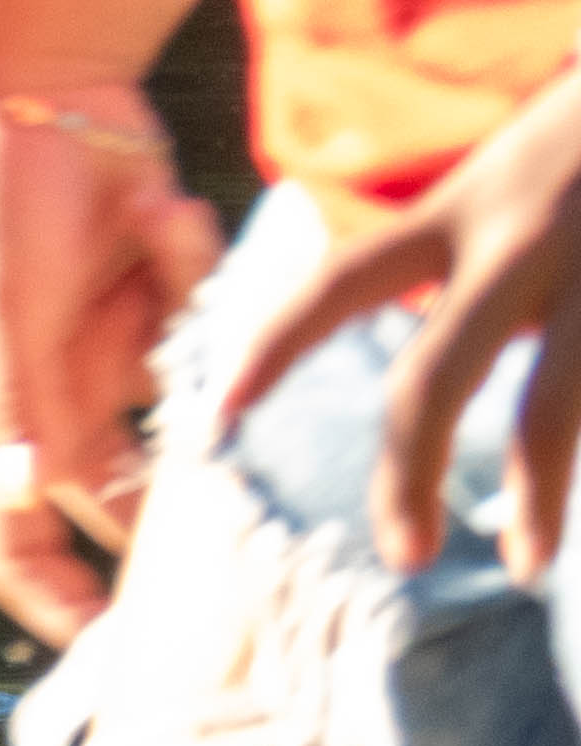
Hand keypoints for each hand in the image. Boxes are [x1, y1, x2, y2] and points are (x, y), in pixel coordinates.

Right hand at [0, 81, 225, 639]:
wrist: (35, 87)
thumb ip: (16, 406)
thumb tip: (24, 495)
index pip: (12, 545)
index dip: (54, 604)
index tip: (110, 651)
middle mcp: (51, 399)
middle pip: (118, 488)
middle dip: (167, 486)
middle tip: (228, 503)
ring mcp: (106, 347)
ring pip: (175, 394)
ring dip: (179, 329)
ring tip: (149, 238)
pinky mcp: (156, 296)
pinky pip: (203, 319)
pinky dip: (191, 267)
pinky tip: (156, 211)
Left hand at [220, 65, 580, 576]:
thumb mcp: (524, 170)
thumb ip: (470, 257)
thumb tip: (426, 387)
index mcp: (470, 202)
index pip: (338, 282)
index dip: (271, 349)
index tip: (217, 422)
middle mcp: (527, 233)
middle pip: (434, 378)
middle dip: (406, 476)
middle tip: (404, 556)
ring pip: (555, 407)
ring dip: (540, 494)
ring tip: (527, 560)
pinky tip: (579, 498)